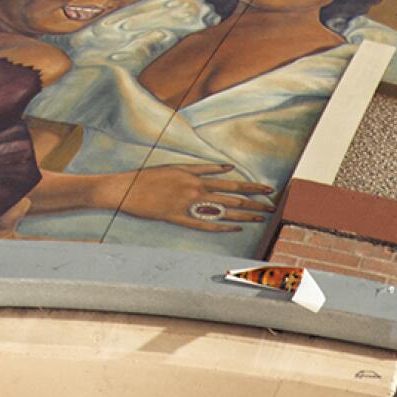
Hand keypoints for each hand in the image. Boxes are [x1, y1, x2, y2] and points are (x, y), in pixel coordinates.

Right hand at [119, 163, 276, 228]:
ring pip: (223, 212)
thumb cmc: (148, 177)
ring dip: (244, 216)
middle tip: (272, 207)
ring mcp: (187, 206)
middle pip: (232, 198)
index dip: (251, 187)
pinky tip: (237, 229)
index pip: (231, 183)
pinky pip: (204, 225)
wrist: (123, 188)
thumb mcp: (176, 167)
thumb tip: (226, 168)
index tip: (268, 189)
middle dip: (254, 203)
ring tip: (261, 218)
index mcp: (194, 177)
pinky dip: (222, 227)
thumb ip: (202, 169)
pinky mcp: (178, 219)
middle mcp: (195, 191)